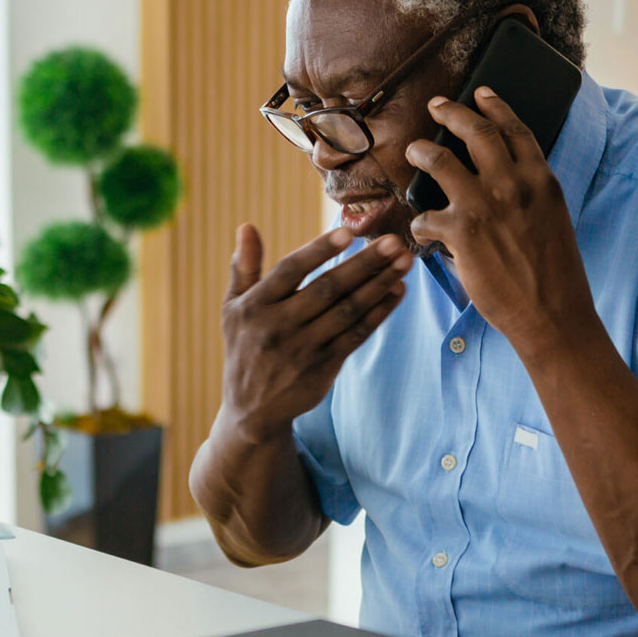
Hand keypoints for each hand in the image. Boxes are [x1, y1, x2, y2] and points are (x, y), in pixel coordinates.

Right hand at [221, 223, 412, 434]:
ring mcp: (303, 349)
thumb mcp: (232, 308)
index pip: (289, 271)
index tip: (348, 232)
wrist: (251, 411)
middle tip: (395, 242)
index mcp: (255, 306)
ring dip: (380, 284)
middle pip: (328, 289)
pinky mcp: (324, 367)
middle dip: (365, 264)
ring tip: (404, 261)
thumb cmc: (244, 346)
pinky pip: (357, 335)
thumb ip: (244, 267)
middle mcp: (278, 327)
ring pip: (348, 311)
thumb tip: (246, 226)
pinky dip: (379, 312)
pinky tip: (397, 291)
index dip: (319, 251)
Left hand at [405, 86, 598, 355]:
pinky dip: (420, 222)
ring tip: (413, 150)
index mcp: (541, 179)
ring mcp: (485, 205)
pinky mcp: (461, 231)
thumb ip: (528, 192)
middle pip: (476, 132)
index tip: (480, 92)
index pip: (515, 129)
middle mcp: (514, 184)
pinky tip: (421, 229)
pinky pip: (425, 216)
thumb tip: (499, 179)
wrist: (553, 314)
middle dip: (451, 112)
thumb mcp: (551, 218)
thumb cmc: (555, 274)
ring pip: (440, 160)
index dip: (495, 106)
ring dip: (421, 152)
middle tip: (437, 105)